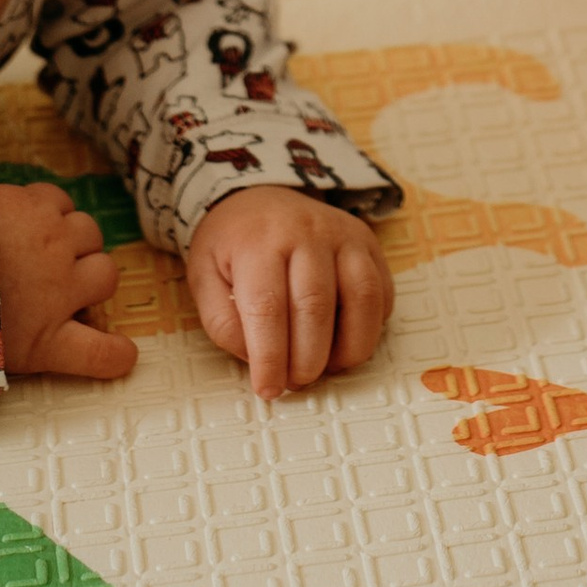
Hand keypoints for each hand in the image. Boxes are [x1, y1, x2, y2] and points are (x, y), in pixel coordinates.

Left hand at [0, 180, 137, 383]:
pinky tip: (29, 219)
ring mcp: (52, 242)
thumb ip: (13, 350)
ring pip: (89, 231)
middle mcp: (62, 287)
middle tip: (60, 280)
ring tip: (44, 245)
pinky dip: (51, 210)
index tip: (124, 356)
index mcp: (46, 339)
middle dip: (90, 277)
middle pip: (106, 277)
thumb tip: (22, 345)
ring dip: (75, 240)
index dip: (115, 355)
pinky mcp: (35, 205)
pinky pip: (61, 202)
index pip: (100, 353)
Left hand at [184, 187, 394, 396]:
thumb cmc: (231, 245)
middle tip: (296, 382)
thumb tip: (257, 360)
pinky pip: (382, 291)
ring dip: (349, 348)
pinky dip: (371, 327)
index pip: (268, 308)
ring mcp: (343, 234)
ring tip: (328, 367)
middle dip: (307, 360)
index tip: (268, 389)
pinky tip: (346, 340)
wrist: (259, 196)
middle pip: (316, 306)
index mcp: (258, 241)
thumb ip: (223, 323)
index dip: (270, 358)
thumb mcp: (204, 277)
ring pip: (362, 297)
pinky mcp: (367, 242)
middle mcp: (306, 232)